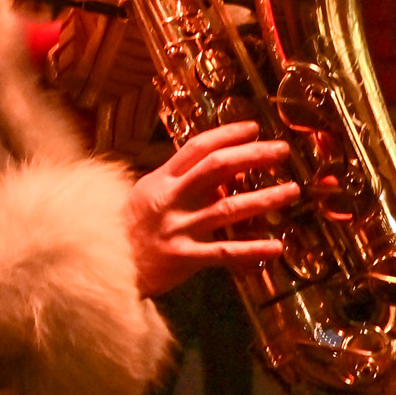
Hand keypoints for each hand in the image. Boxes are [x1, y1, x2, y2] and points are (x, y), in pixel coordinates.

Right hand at [126, 121, 297, 300]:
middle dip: (253, 156)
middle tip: (282, 151)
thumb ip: (182, 182)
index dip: (228, 134)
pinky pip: (224, 253)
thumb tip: (225, 172)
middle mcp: (171, 199)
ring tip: (291, 191)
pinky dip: (252, 250)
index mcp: (161, 180)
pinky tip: (276, 247)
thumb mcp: (149, 194)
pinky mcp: (183, 258)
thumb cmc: (130, 228)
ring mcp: (177, 228)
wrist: (104, 266)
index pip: (198, 147)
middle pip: (217, 168)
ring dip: (264, 198)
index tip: (254, 128)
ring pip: (228, 208)